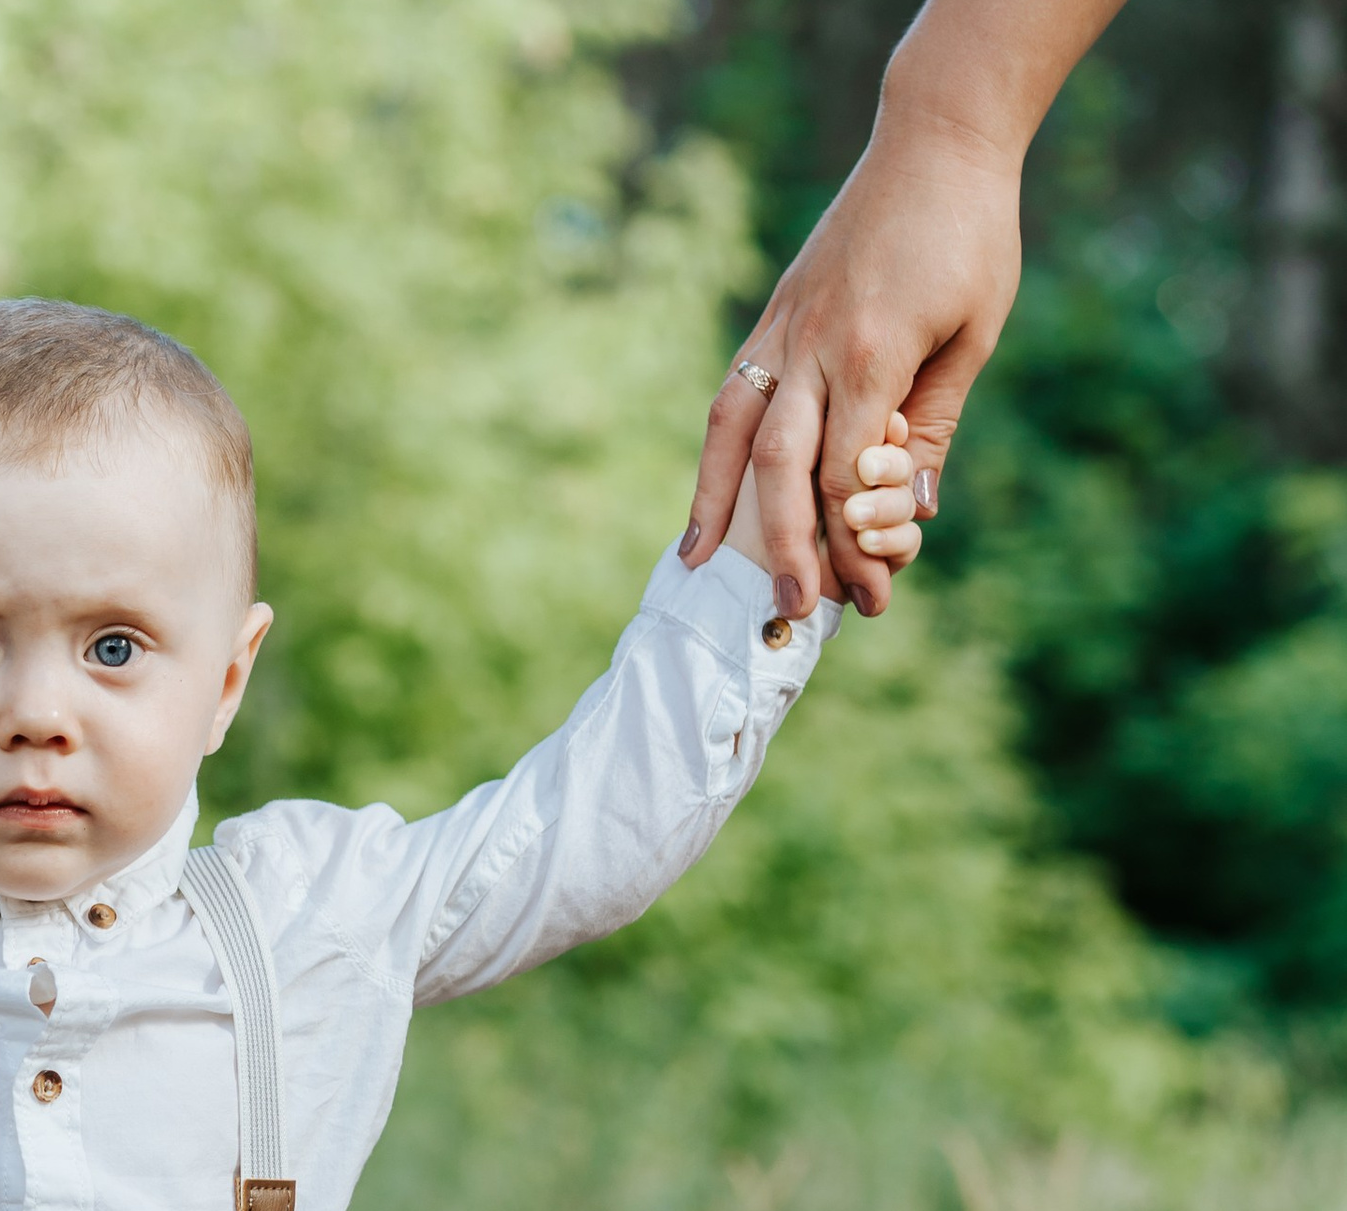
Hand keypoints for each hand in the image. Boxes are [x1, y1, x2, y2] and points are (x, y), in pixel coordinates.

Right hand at [685, 131, 1015, 620]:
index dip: (858, 536)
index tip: (878, 587)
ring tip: (700, 568)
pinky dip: (713, 460)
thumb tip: (911, 513)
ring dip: (715, 507)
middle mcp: (811, 344)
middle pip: (781, 466)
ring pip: (733, 434)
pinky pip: (730, 403)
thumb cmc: (969, 236)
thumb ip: (932, 426)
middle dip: (786, 545)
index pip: (848, 468)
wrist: (935, 141)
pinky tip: (705, 505)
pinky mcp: (769, 324)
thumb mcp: (973, 333)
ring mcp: (781, 331)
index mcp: (872, 348)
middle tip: (798, 608)